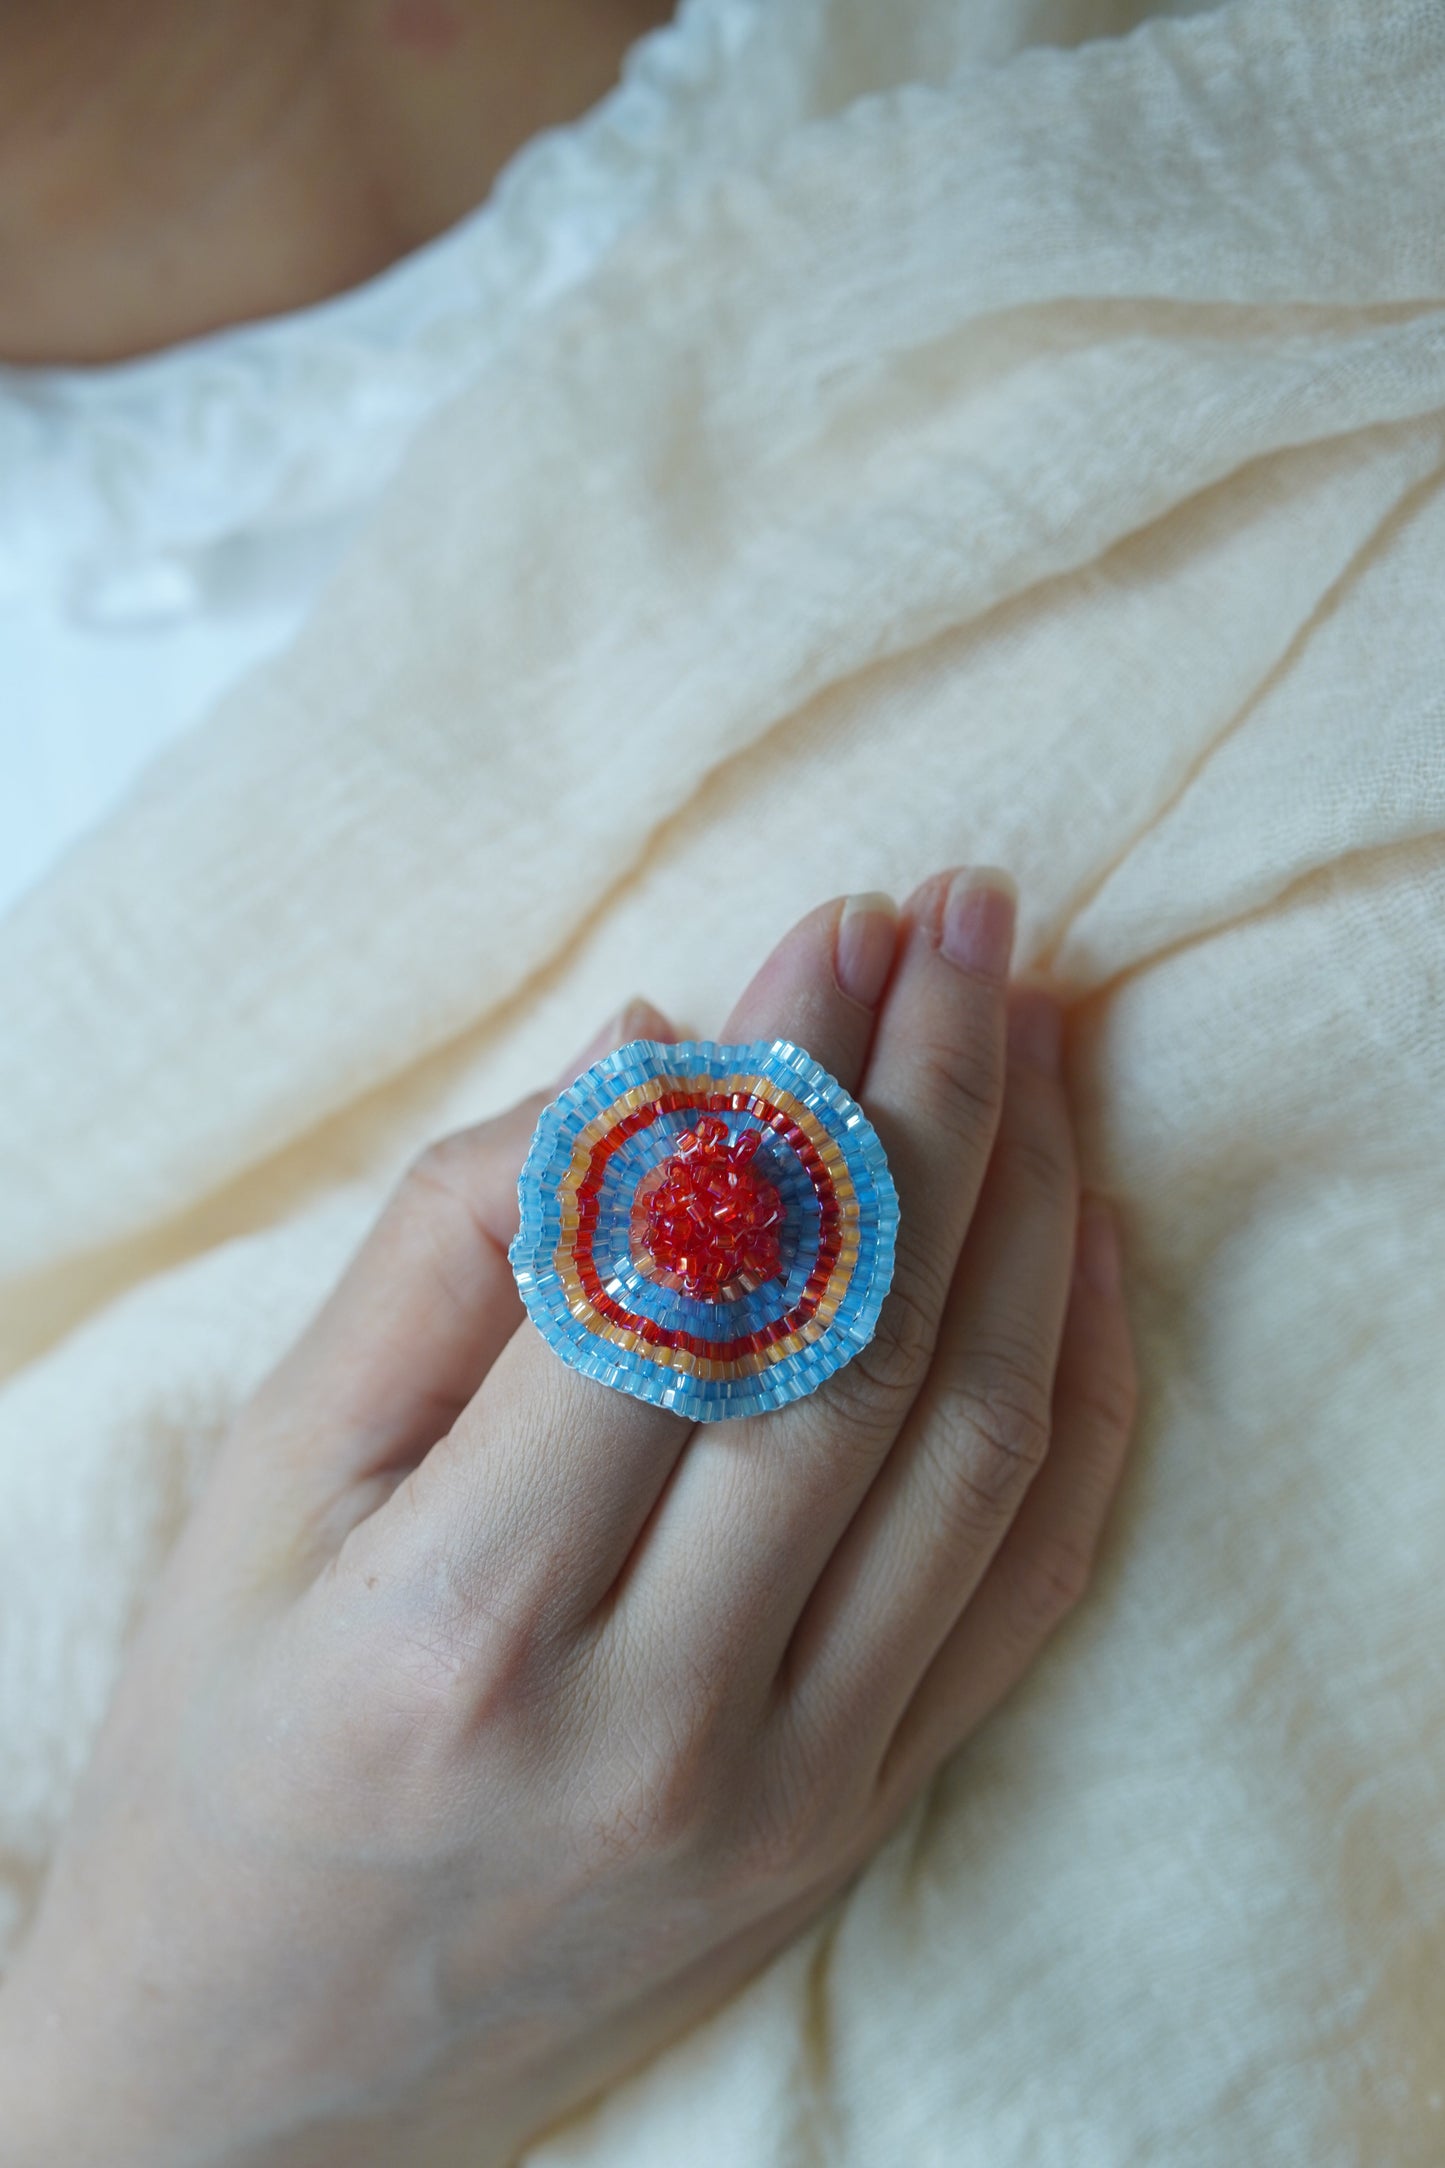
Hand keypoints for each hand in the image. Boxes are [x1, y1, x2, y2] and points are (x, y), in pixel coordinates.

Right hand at [0, 871, 1137, 2167]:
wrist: (254, 2071)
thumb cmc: (225, 1743)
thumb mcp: (267, 1484)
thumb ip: (448, 1247)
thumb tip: (656, 1054)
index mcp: (464, 1614)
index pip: (685, 1273)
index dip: (785, 1074)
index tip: (843, 924)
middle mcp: (653, 1716)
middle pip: (860, 1338)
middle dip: (938, 1093)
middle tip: (973, 924)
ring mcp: (787, 1788)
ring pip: (975, 1444)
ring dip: (1030, 1209)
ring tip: (1037, 1037)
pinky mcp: (858, 1822)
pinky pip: (1025, 1582)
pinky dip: (1077, 1389)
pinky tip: (1081, 1239)